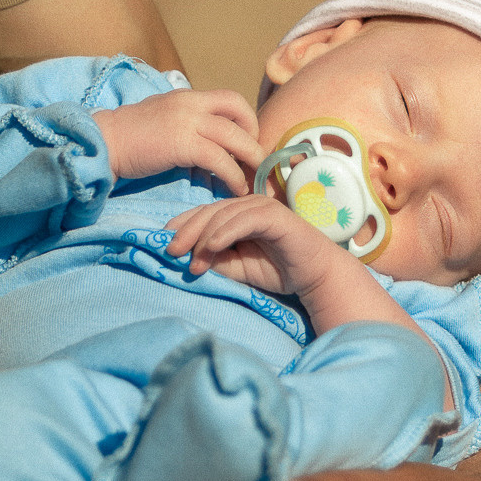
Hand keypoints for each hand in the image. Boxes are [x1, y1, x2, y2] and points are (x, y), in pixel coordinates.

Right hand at [94, 89, 261, 195]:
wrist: (103, 143)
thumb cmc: (129, 138)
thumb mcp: (163, 119)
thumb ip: (186, 122)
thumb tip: (208, 140)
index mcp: (187, 96)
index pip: (230, 99)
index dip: (247, 120)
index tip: (249, 141)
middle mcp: (191, 102)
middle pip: (239, 112)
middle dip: (255, 138)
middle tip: (258, 161)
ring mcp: (187, 121)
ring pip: (235, 136)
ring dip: (251, 159)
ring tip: (254, 179)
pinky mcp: (182, 144)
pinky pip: (220, 160)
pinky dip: (233, 176)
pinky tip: (235, 189)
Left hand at [164, 193, 358, 300]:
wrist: (314, 275)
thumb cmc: (278, 270)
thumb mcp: (237, 268)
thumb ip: (216, 260)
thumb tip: (188, 258)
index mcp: (237, 214)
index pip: (203, 213)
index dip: (183, 226)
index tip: (165, 244)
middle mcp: (247, 205)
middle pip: (208, 211)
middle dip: (187, 231)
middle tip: (171, 252)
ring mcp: (261, 207)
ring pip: (223, 215)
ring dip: (204, 238)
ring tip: (193, 261)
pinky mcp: (274, 215)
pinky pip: (244, 220)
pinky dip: (225, 232)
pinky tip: (212, 246)